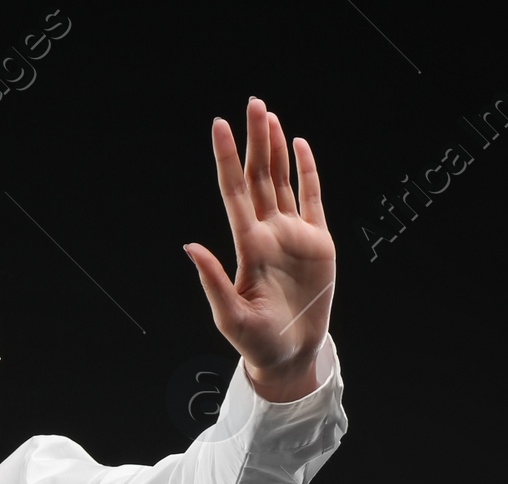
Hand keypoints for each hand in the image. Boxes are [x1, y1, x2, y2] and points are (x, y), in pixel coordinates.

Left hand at [184, 97, 334, 402]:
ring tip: (268, 116)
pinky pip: (312, 198)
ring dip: (276, 148)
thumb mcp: (231, 317)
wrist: (289, 356)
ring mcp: (292, 235)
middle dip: (255, 141)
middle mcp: (268, 233)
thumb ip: (214, 281)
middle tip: (252, 104)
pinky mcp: (318, 242)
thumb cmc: (257, 342)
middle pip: (259, 177)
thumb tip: (189, 247)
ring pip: (282, 181)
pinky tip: (298, 145)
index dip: (226, 159)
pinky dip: (307, 171)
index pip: (234, 193)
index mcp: (247, 247)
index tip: (218, 126)